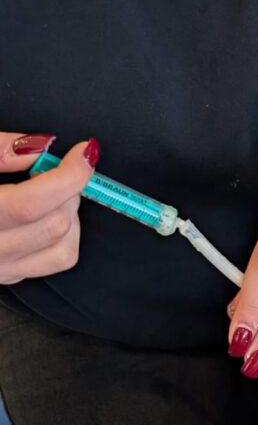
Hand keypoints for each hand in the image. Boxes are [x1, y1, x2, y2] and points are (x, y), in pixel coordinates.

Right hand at [0, 133, 99, 283]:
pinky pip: (52, 262)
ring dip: (70, 214)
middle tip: (58, 164)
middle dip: (70, 189)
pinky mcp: (2, 276)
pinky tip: (43, 212)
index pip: (31, 204)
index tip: (83, 150)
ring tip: (51, 189)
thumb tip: (42, 148)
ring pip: (62, 250)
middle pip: (52, 226)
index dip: (68, 174)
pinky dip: (63, 234)